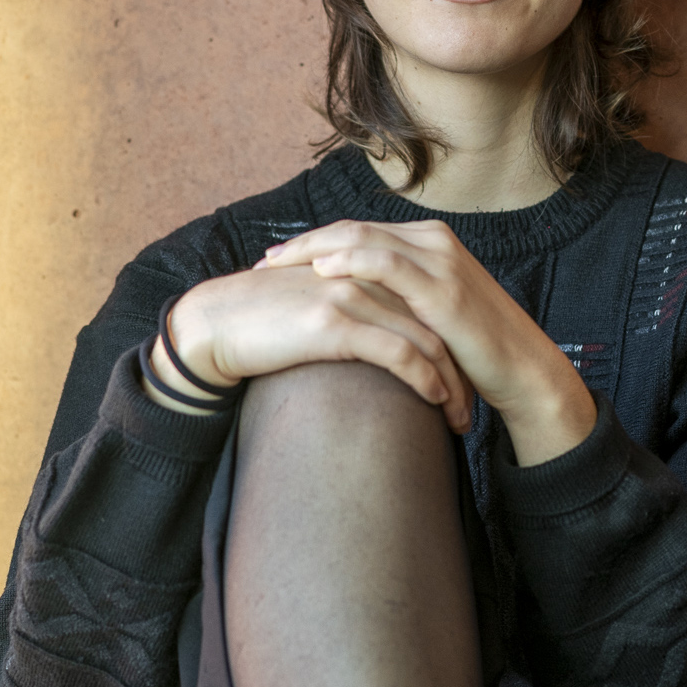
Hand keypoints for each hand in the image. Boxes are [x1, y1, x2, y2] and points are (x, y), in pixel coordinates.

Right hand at [154, 263, 472, 431]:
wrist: (213, 324)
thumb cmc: (261, 326)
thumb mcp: (316, 311)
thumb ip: (351, 316)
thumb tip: (379, 348)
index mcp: (363, 269)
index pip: (426, 303)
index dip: (452, 342)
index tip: (465, 380)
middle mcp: (363, 275)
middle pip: (435, 320)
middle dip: (461, 366)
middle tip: (473, 404)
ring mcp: (351, 295)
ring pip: (424, 338)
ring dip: (450, 382)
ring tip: (461, 418)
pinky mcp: (335, 322)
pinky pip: (397, 351)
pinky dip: (424, 378)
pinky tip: (435, 401)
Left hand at [262, 220, 595, 464]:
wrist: (523, 369)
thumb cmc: (475, 351)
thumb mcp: (428, 316)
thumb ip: (396, 302)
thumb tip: (349, 311)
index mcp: (427, 243)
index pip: (357, 231)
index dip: (313, 242)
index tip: (277, 261)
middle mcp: (432, 241)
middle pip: (351, 227)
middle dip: (303, 242)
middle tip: (263, 262)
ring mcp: (439, 260)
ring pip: (362, 237)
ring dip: (313, 248)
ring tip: (277, 266)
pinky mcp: (443, 287)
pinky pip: (387, 263)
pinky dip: (349, 261)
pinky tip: (320, 270)